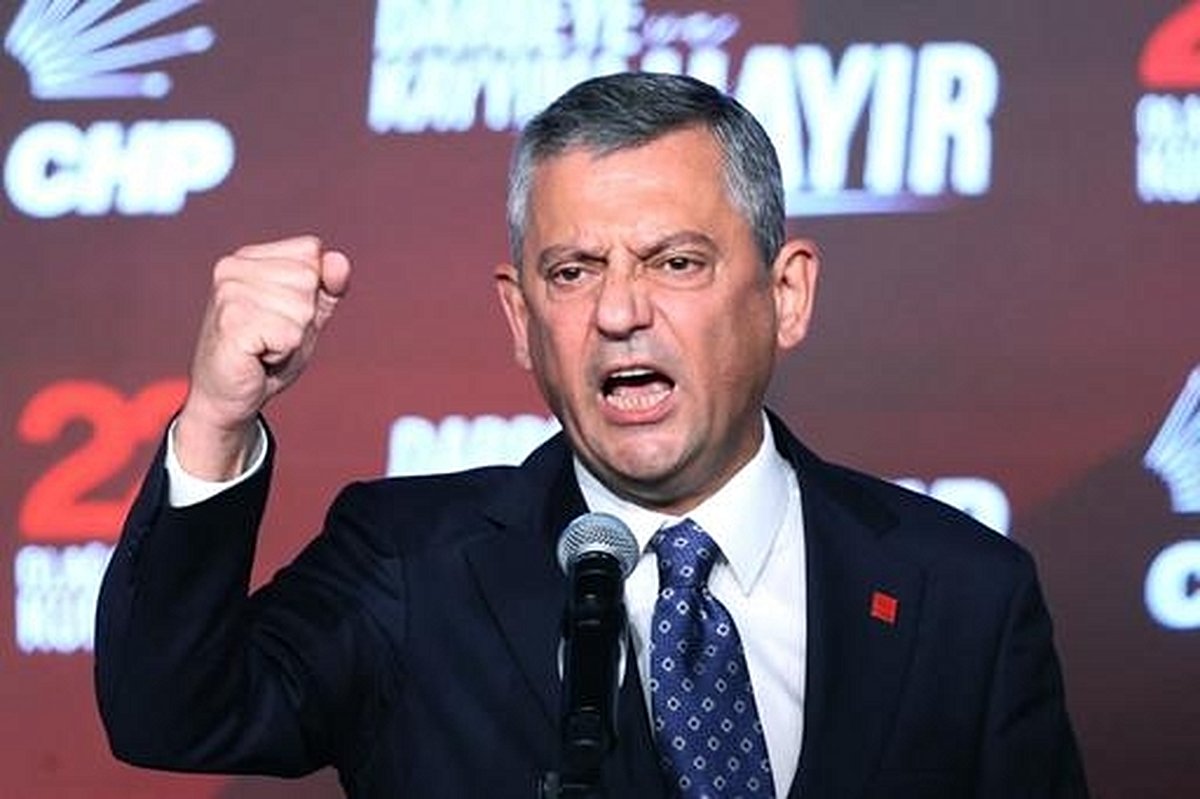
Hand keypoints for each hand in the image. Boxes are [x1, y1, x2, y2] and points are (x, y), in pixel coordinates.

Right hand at [174, 236, 350, 478]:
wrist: (227, 398)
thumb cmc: (266, 354)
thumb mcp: (307, 317)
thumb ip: (328, 287)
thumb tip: (339, 260)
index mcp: (249, 258)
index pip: (310, 251)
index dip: (311, 290)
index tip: (282, 314)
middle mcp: (233, 268)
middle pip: (309, 279)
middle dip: (303, 318)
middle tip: (273, 337)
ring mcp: (228, 294)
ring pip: (302, 309)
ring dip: (292, 338)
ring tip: (265, 347)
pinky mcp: (231, 323)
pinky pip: (290, 335)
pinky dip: (283, 354)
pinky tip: (258, 357)